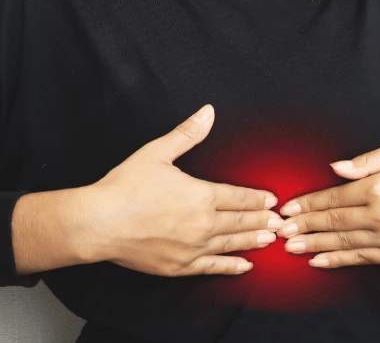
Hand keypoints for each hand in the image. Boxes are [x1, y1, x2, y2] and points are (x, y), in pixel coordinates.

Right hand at [80, 104, 283, 276]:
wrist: (98, 224)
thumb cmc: (125, 187)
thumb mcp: (157, 153)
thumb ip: (187, 133)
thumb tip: (208, 112)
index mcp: (201, 195)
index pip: (239, 197)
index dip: (258, 199)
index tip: (272, 200)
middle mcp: (203, 224)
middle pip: (241, 222)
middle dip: (263, 221)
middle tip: (281, 223)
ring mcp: (193, 248)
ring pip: (232, 244)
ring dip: (254, 241)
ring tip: (271, 240)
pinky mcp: (180, 266)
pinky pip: (213, 267)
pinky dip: (232, 266)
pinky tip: (245, 265)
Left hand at [275, 143, 379, 268]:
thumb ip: (365, 161)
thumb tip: (334, 169)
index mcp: (379, 188)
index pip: (333, 198)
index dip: (308, 204)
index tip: (288, 208)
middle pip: (333, 222)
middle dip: (303, 226)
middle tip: (279, 231)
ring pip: (342, 243)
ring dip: (313, 245)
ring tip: (290, 248)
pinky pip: (360, 258)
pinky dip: (337, 260)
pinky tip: (318, 260)